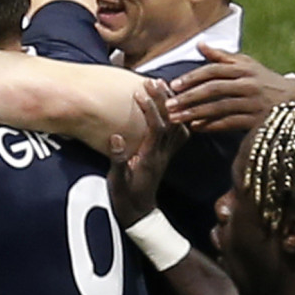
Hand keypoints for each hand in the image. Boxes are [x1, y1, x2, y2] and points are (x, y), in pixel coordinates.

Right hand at [106, 79, 189, 227]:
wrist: (139, 214)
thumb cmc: (125, 197)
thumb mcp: (116, 179)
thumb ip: (117, 159)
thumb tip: (116, 137)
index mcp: (150, 157)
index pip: (156, 127)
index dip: (150, 108)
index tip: (139, 93)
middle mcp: (162, 153)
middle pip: (170, 121)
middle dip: (163, 100)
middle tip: (153, 81)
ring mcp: (166, 154)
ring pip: (177, 125)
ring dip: (171, 105)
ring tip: (163, 87)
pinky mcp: (166, 155)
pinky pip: (178, 133)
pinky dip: (177, 117)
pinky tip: (171, 107)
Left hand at [166, 43, 294, 132]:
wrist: (294, 99)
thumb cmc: (263, 79)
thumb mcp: (246, 64)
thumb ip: (222, 56)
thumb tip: (200, 44)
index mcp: (243, 69)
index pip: (214, 70)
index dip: (192, 77)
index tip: (173, 85)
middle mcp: (248, 84)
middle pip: (214, 89)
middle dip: (189, 97)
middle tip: (169, 104)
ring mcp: (253, 102)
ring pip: (220, 107)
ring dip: (196, 113)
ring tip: (176, 118)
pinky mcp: (257, 119)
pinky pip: (230, 123)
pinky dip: (212, 125)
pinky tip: (196, 127)